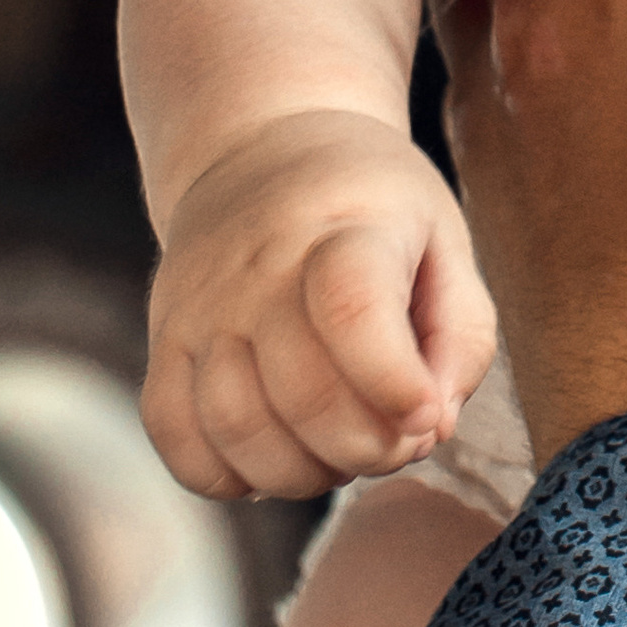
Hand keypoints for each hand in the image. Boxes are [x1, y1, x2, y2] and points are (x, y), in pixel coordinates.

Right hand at [143, 111, 496, 500]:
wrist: (263, 151)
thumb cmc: (373, 211)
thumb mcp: (445, 243)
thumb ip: (462, 338)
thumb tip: (432, 425)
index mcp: (345, 228)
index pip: (353, 310)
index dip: (394, 383)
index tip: (428, 417)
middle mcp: (259, 268)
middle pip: (303, 393)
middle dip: (367, 449)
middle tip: (398, 442)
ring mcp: (201, 306)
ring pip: (237, 428)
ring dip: (304, 473)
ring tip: (341, 451)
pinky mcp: (164, 339)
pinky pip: (176, 436)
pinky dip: (227, 475)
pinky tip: (275, 457)